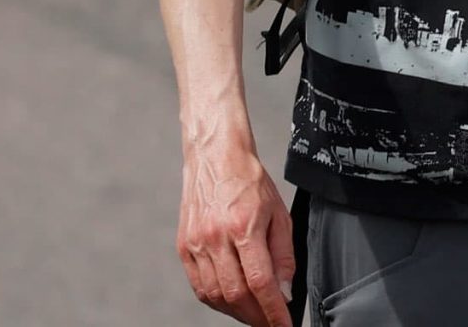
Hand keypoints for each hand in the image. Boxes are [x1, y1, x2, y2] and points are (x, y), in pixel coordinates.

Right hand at [176, 130, 293, 326]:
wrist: (216, 157)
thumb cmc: (250, 182)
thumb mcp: (279, 214)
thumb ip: (283, 255)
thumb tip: (284, 292)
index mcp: (243, 227)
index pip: (259, 282)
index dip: (272, 310)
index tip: (283, 324)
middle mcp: (215, 238)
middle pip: (235, 294)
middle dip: (255, 316)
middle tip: (270, 322)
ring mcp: (196, 244)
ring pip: (214, 296)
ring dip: (236, 312)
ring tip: (254, 313)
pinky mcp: (184, 247)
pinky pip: (199, 286)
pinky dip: (216, 300)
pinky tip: (231, 300)